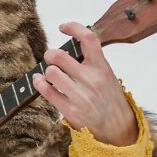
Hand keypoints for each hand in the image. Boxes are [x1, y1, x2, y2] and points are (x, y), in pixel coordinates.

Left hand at [32, 22, 138, 145]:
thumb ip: (91, 61)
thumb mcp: (107, 75)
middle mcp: (91, 79)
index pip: (88, 38)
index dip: (73, 28)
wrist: (118, 128)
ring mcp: (80, 95)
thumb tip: (68, 46)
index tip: (62, 28)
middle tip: (52, 58)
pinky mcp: (70, 110)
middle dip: (51, 54)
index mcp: (102, 67)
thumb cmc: (109, 98)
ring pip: (50, 72)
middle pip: (59, 56)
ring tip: (51, 74)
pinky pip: (46, 91)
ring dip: (47, 71)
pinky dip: (38, 83)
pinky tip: (39, 80)